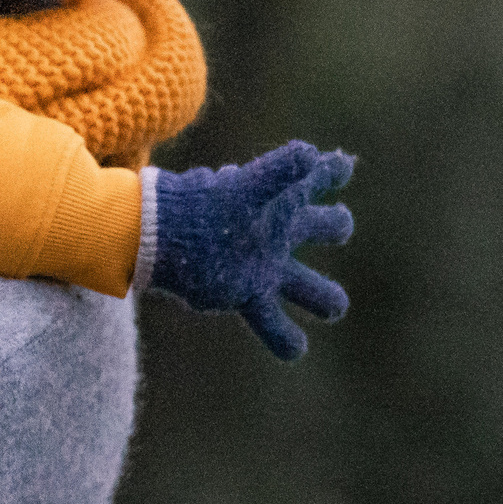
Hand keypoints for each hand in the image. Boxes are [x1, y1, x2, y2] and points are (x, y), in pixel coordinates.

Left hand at [149, 141, 355, 358]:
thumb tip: (313, 155)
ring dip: (324, 298)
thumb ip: (282, 171)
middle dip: (334, 224)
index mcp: (282, 203)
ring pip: (306, 286)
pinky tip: (296, 348)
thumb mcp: (250, 188)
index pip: (317, 177)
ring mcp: (265, 267)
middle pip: (323, 225)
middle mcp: (278, 232)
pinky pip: (272, 324)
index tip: (341, 165)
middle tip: (338, 224)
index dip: (332, 170)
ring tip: (334, 307)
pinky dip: (286, 339)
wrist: (161, 234)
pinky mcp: (247, 294)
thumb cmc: (206, 205)